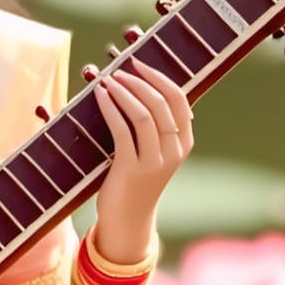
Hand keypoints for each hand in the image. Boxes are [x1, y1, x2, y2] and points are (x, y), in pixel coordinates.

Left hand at [91, 56, 193, 260]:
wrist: (127, 220)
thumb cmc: (136, 180)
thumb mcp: (155, 153)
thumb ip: (156, 127)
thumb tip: (141, 88)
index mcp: (184, 143)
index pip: (180, 100)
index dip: (159, 77)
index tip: (140, 63)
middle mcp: (174, 151)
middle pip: (161, 104)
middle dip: (139, 81)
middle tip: (119, 69)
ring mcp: (154, 162)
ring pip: (144, 115)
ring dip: (124, 91)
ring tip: (107, 79)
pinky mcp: (132, 169)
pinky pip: (122, 130)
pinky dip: (110, 108)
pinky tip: (100, 96)